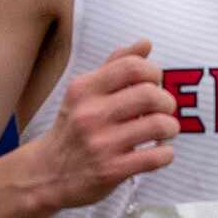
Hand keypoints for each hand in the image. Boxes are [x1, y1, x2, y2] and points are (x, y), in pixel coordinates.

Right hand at [32, 38, 176, 210]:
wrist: (46, 174)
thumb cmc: (73, 129)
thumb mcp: (84, 94)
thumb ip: (115, 66)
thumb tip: (146, 43)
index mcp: (85, 89)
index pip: (132, 67)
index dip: (153, 72)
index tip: (154, 84)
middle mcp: (91, 114)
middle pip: (150, 94)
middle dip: (167, 101)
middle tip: (164, 109)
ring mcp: (101, 144)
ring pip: (159, 125)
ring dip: (170, 127)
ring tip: (165, 130)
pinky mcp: (111, 171)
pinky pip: (156, 157)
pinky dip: (166, 154)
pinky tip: (158, 152)